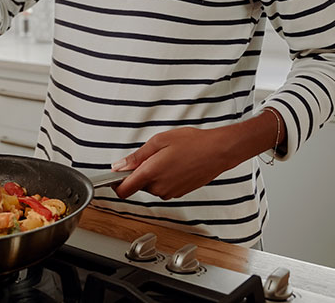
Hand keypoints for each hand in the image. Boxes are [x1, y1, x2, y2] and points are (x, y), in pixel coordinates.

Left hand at [111, 127, 234, 199]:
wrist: (218, 151)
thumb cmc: (193, 143)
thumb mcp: (159, 141)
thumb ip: (136, 156)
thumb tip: (120, 166)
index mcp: (151, 173)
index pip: (124, 190)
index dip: (116, 184)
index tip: (116, 176)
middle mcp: (160, 187)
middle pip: (138, 186)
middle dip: (140, 172)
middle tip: (153, 155)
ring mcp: (171, 192)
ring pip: (152, 186)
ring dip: (154, 174)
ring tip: (168, 157)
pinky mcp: (180, 193)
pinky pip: (164, 187)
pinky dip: (165, 177)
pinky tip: (176, 164)